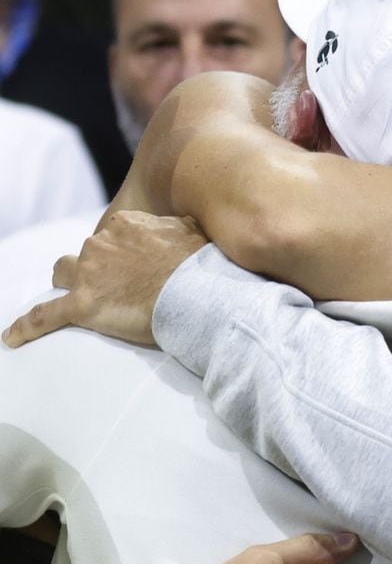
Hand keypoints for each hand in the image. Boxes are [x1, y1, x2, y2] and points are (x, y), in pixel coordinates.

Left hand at [3, 211, 206, 348]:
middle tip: (122, 287)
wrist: (199, 293)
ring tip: (83, 298)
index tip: (136, 265)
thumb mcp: (192, 232)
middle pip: (87, 253)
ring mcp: (89, 275)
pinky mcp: (82, 306)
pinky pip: (44, 316)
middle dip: (99, 267)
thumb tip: (179, 228)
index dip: (122, 252)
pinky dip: (26, 327)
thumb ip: (177, 227)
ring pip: (62, 272)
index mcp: (125, 226)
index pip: (112, 235)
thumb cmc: (200, 266)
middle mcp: (101, 244)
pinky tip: (12, 338)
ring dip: (70, 283)